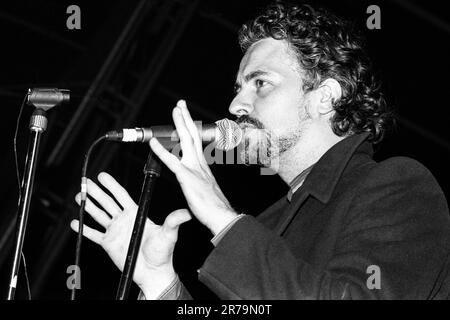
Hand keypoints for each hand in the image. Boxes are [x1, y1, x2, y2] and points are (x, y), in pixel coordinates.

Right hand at [70, 172, 190, 297]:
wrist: (154, 272)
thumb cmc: (163, 253)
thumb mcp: (169, 234)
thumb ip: (174, 221)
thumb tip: (188, 212)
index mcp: (136, 213)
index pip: (121, 196)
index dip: (112, 185)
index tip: (102, 175)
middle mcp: (124, 220)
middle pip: (107, 202)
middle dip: (96, 192)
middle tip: (85, 181)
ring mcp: (115, 231)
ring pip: (98, 215)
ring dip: (88, 206)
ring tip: (79, 196)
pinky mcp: (108, 244)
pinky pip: (93, 234)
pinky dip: (84, 229)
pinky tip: (75, 222)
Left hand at [149, 100, 237, 234]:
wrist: (222, 216)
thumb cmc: (214, 207)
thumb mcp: (207, 191)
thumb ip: (200, 183)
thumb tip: (198, 184)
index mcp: (203, 166)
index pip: (196, 142)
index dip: (190, 128)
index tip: (186, 117)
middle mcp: (199, 163)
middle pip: (192, 135)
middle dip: (186, 118)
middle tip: (181, 104)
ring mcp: (194, 169)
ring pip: (186, 141)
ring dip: (179, 124)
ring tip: (175, 111)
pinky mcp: (186, 177)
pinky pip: (171, 161)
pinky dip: (161, 151)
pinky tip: (153, 143)